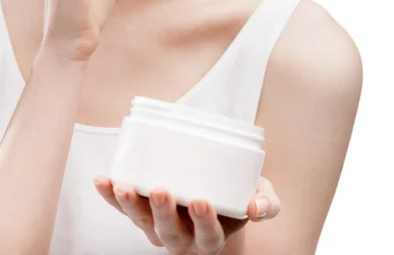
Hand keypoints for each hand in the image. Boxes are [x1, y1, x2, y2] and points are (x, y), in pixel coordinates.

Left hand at [93, 175, 279, 253]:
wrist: (218, 201)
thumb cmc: (238, 198)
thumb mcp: (259, 199)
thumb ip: (266, 203)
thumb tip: (259, 208)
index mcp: (212, 236)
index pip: (208, 235)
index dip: (204, 221)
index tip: (202, 201)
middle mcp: (183, 237)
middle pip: (170, 232)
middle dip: (163, 212)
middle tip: (161, 190)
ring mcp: (160, 228)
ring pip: (142, 223)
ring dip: (130, 205)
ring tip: (122, 185)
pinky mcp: (144, 213)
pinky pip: (124, 208)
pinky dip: (111, 196)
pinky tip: (102, 180)